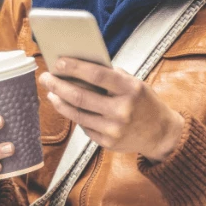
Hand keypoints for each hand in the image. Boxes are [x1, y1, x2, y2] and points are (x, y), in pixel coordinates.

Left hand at [38, 58, 184, 160]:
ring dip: (60, 102)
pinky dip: (75, 115)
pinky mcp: (107, 143)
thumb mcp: (135, 83)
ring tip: (51, 92)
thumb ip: (111, 76)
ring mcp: (113, 129)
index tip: (58, 62)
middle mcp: (122, 110)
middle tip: (45, 77)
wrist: (160, 133)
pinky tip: (68, 107)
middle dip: (58, 85)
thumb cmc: (143, 102)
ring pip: (77, 114)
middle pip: (80, 96)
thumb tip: (78, 67)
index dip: (74, 68)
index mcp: (130, 89)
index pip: (97, 75)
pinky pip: (84, 126)